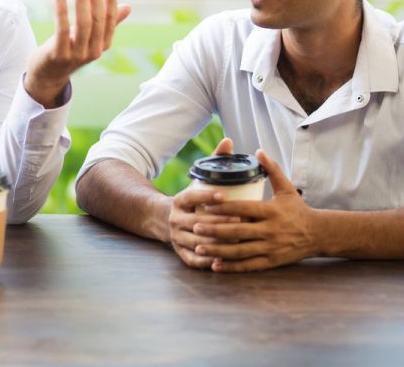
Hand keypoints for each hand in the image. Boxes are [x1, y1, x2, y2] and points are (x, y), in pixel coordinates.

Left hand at [24, 0, 129, 107]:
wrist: (47, 76)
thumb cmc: (69, 50)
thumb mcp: (89, 36)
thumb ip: (108, 23)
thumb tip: (128, 7)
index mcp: (103, 44)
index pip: (111, 17)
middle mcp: (94, 51)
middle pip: (98, 18)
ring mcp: (77, 54)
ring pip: (83, 23)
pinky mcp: (59, 55)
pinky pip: (63, 31)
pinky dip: (62, 12)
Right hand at [167, 137, 239, 268]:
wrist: (163, 219)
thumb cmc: (190, 199)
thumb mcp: (197, 181)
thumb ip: (214, 162)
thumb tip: (229, 141)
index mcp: (179, 200)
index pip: (191, 196)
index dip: (206, 196)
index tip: (223, 195)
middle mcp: (175, 219)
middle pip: (196, 222)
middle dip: (218, 221)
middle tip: (239, 219)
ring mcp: (177, 238)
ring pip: (197, 242)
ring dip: (217, 242)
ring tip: (237, 239)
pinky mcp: (181, 253)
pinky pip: (194, 260)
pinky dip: (208, 262)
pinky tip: (224, 260)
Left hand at [192, 149, 318, 271]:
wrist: (318, 234)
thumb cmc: (298, 209)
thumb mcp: (287, 188)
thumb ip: (272, 170)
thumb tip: (259, 151)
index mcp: (271, 211)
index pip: (243, 208)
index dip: (223, 208)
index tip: (205, 206)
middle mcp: (270, 230)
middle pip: (238, 231)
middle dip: (214, 230)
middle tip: (194, 227)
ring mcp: (270, 248)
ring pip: (240, 251)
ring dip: (218, 250)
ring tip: (199, 247)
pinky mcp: (271, 262)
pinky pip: (248, 266)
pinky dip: (231, 267)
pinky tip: (214, 266)